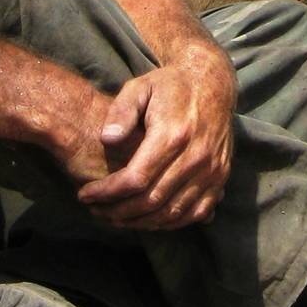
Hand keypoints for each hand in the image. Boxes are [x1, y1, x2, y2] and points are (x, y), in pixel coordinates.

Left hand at [68, 46, 237, 230]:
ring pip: (172, 213)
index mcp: (173, 135)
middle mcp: (196, 156)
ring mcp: (212, 170)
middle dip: (118, 212)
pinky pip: (196, 213)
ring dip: (141, 222)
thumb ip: (121, 112)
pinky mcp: (221, 177)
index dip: (107, 193)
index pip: (135, 179)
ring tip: (116, 219)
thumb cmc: (170, 86)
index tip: (85, 195)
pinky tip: (148, 219)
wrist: (212, 84)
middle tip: (96, 211)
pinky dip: (170, 223)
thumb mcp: (140, 87)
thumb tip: (106, 140)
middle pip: (151, 201)